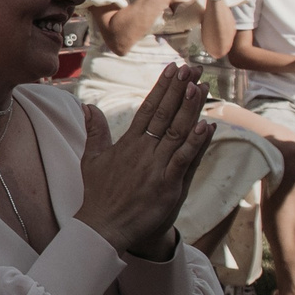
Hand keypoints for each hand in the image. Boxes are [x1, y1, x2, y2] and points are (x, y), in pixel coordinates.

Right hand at [72, 64, 216, 256]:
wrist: (102, 227)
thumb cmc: (98, 195)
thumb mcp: (92, 159)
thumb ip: (95, 131)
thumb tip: (88, 107)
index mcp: (127, 144)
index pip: (148, 109)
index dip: (163, 88)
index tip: (174, 69)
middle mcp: (142, 151)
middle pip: (164, 114)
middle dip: (180, 89)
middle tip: (193, 68)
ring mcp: (155, 167)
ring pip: (176, 132)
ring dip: (190, 109)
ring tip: (201, 86)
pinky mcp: (167, 185)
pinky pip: (184, 159)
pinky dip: (195, 143)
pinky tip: (207, 125)